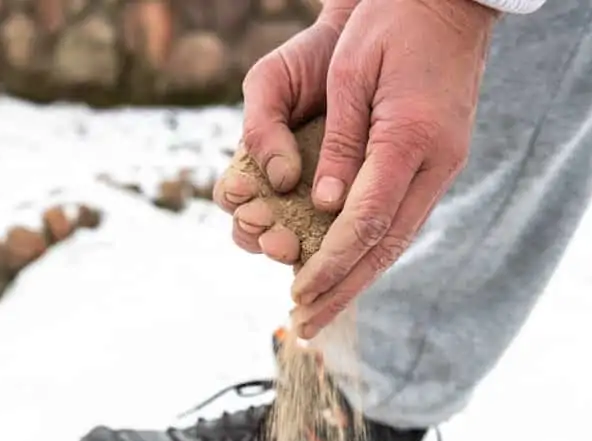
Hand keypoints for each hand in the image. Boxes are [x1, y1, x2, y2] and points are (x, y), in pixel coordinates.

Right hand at [213, 1, 358, 263]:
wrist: (357, 40)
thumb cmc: (307, 62)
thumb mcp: (271, 84)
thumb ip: (261, 128)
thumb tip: (280, 180)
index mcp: (252, 165)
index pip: (234, 201)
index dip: (237, 204)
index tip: (245, 192)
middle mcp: (278, 190)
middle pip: (256, 233)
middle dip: (261, 238)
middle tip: (275, 236)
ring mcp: (312, 201)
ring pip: (290, 243)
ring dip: (289, 250)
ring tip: (294, 245)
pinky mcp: (347, 204)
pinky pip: (336, 236)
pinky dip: (330, 246)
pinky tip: (331, 247)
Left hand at [291, 0, 497, 338]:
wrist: (445, 2)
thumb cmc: (391, 25)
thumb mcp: (354, 73)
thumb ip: (340, 144)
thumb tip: (326, 208)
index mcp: (411, 138)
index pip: (366, 220)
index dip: (331, 262)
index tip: (299, 293)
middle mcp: (435, 161)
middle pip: (385, 244)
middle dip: (341, 289)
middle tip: (305, 326)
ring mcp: (442, 164)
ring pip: (397, 238)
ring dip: (356, 279)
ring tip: (321, 312)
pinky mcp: (436, 162)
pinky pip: (401, 220)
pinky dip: (372, 252)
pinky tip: (349, 272)